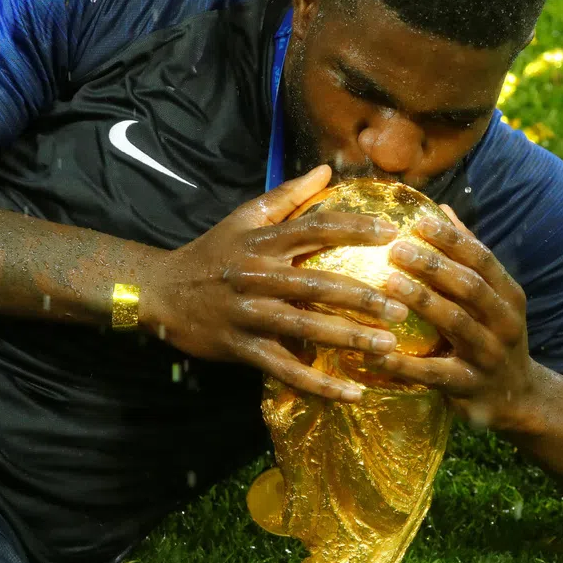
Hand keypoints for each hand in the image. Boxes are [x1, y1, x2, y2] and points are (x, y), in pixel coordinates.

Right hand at [152, 165, 409, 402]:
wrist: (160, 293)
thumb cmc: (211, 252)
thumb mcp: (243, 218)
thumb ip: (287, 195)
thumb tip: (325, 169)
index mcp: (262, 242)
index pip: (314, 228)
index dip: (354, 228)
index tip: (392, 232)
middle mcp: (257, 276)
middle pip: (316, 284)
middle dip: (362, 296)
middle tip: (402, 304)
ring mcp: (250, 315)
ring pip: (305, 327)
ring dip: (349, 338)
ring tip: (387, 345)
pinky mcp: (243, 348)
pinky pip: (285, 369)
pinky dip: (319, 384)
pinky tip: (352, 393)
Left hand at [375, 205, 539, 427]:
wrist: (518, 398)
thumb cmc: (493, 335)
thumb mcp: (492, 297)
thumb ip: (468, 257)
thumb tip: (442, 209)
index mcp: (508, 295)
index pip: (482, 260)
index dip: (452, 239)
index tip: (419, 222)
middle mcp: (504, 323)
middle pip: (470, 288)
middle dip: (434, 266)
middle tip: (396, 249)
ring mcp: (490, 356)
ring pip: (456, 324)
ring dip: (422, 302)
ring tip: (388, 284)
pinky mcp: (470, 388)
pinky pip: (434, 374)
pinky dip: (404, 364)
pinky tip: (376, 352)